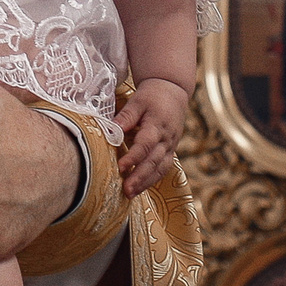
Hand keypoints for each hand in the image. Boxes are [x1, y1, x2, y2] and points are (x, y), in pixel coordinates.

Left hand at [114, 78, 187, 197]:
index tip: (121, 167)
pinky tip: (140, 188)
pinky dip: (152, 179)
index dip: (134, 157)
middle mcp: (166, 139)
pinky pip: (163, 168)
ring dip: (146, 182)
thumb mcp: (138, 101)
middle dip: (140, 177)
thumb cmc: (152, 96)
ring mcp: (170, 146)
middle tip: (126, 190)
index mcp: (157, 125)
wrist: (173, 91)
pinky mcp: (171, 150)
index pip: (145, 145)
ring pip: (160, 168)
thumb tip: (112, 129)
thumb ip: (126, 116)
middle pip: (153, 161)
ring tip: (130, 194)